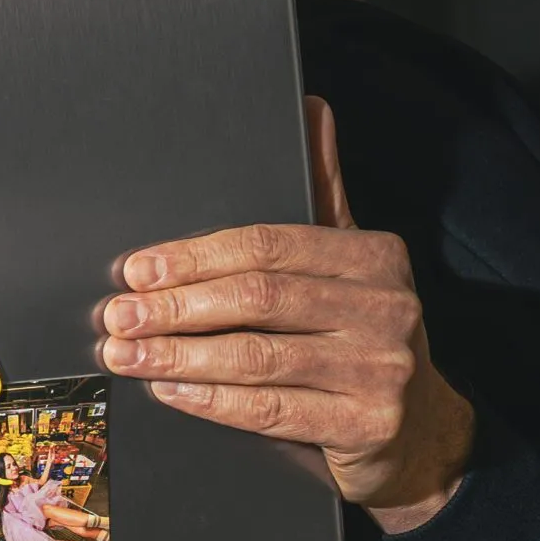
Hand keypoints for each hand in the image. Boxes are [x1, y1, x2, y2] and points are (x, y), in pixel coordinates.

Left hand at [98, 97, 472, 532]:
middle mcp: (386, 308)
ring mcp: (380, 368)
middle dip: (176, 305)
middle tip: (119, 314)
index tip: (138, 268)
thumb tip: (311, 109)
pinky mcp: (366, 424)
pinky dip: (211, 400)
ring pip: (259, 356)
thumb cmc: (364, 339)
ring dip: (179, 355)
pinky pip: (271, 409)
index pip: (271, 245)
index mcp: (375, 257)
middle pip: (259, 297)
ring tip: (127, 353)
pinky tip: (170, 390)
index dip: (196, 256)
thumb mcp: (351, 264)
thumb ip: (323, 194)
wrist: (420, 431)